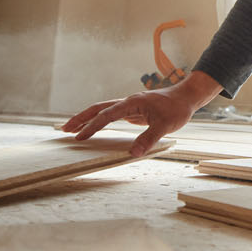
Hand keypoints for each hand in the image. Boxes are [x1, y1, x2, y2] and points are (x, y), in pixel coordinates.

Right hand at [61, 71, 222, 157]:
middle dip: (81, 118)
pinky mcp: (134, 111)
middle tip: (65, 129)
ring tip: (73, 129)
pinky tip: (96, 127)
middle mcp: (128, 102)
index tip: (80, 137)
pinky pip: (112, 115)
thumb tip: (133, 153)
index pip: (107, 115)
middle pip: (99, 108)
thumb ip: (148, 138)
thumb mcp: (165, 126)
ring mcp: (130, 106)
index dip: (92, 126)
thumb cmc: (177, 109)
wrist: (186, 97)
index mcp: (132, 103)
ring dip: (88, 118)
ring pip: (104, 110)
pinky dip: (101, 120)